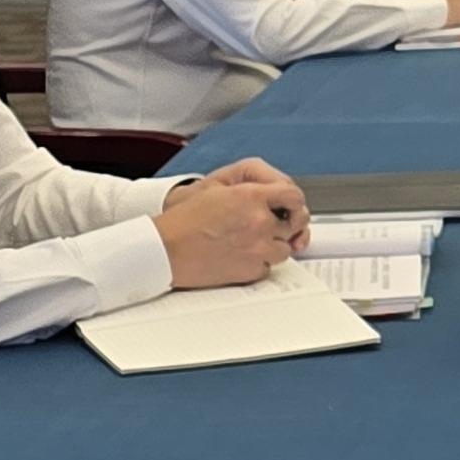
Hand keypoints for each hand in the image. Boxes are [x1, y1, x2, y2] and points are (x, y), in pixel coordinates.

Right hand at [154, 179, 303, 288]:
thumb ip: (250, 189)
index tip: (289, 207)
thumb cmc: (183, 221)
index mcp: (251, 197)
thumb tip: (271, 193)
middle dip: (283, 225)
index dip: (293, 202)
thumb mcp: (216, 189)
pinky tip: (243, 256)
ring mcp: (257, 248)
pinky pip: (267, 268)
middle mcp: (259, 222)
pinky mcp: (250, 270)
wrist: (165, 250)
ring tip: (252, 243)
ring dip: (272, 246)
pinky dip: (259, 263)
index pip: (294, 196)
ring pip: (283, 249)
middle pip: (292, 224)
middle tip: (268, 226)